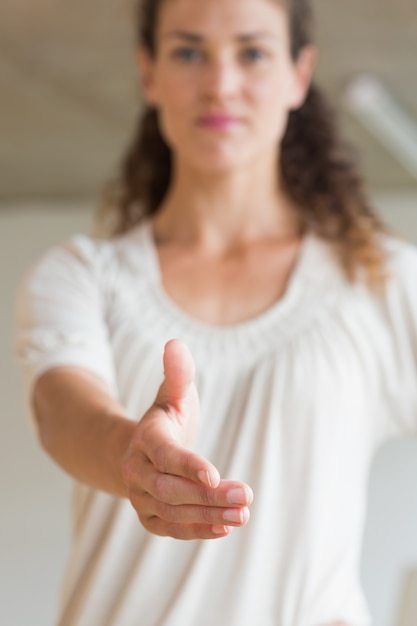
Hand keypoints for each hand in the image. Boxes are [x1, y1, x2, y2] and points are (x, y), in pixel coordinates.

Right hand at [121, 338, 252, 539]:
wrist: (138, 450)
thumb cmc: (165, 418)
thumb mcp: (174, 394)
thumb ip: (179, 373)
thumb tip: (175, 343)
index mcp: (146, 438)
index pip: (165, 456)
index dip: (188, 466)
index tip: (216, 475)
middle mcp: (137, 471)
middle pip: (170, 490)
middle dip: (208, 496)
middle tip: (247, 495)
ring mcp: (141, 497)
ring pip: (173, 512)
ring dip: (209, 516)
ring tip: (244, 514)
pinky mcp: (149, 517)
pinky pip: (172, 529)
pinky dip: (198, 530)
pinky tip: (226, 527)